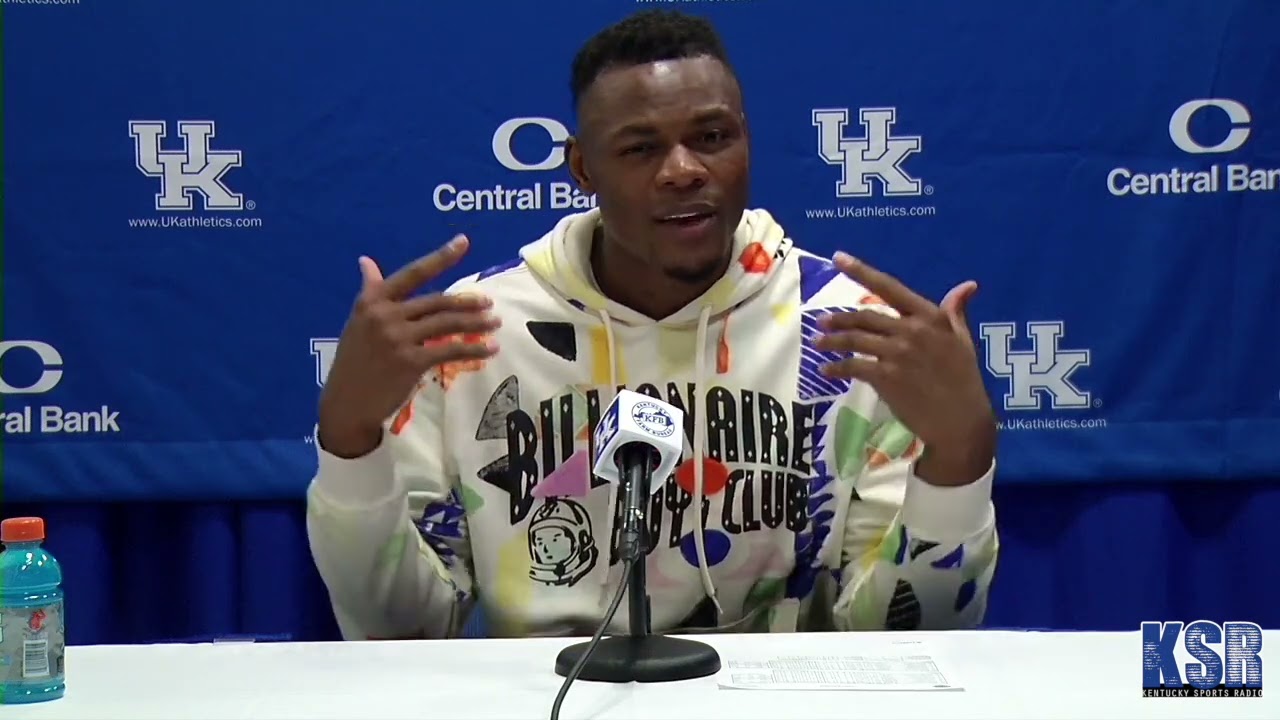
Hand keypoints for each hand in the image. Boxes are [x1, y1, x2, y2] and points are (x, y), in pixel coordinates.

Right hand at [318, 236, 500, 457]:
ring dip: (476, 323)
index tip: (463, 242)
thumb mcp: (358, 322)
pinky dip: (474, 349)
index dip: (440, 257)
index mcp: (372, 301)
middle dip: (467, 302)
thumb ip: (371, 291)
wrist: (346, 403)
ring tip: (495, 323)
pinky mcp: (411, 361)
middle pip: (437, 301)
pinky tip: (490, 349)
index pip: (413, 273)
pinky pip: (450, 350)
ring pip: (447, 323)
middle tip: (489, 304)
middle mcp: (385, 315)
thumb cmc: (354, 362)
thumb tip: (366, 262)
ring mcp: (398, 338)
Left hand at [814, 252, 994, 484]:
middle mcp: (912, 330)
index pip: (890, 287)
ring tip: (817, 344)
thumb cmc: (963, 380)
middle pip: (865, 316)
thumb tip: (967, 286)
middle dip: (839, 318)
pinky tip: (826, 370)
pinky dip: (836, 368)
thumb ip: (955, 311)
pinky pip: (853, 366)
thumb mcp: (963, 340)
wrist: (961, 421)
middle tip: (820, 322)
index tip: (838, 258)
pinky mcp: (886, 377)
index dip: (861, 271)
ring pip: (855, 339)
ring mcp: (898, 353)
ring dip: (832, 341)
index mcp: (930, 317)